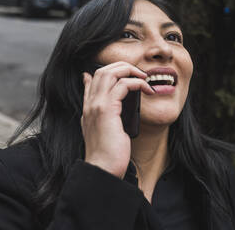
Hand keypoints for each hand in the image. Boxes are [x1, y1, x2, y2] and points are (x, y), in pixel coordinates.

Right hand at [81, 62, 153, 178]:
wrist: (103, 168)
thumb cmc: (108, 154)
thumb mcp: (105, 132)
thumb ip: (106, 116)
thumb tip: (114, 110)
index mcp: (88, 108)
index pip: (92, 79)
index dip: (109, 70)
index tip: (123, 72)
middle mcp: (90, 103)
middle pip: (102, 70)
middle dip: (123, 66)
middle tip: (139, 74)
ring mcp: (96, 105)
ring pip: (110, 72)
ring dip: (130, 70)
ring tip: (144, 78)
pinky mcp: (106, 109)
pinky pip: (123, 85)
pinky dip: (137, 83)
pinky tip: (146, 89)